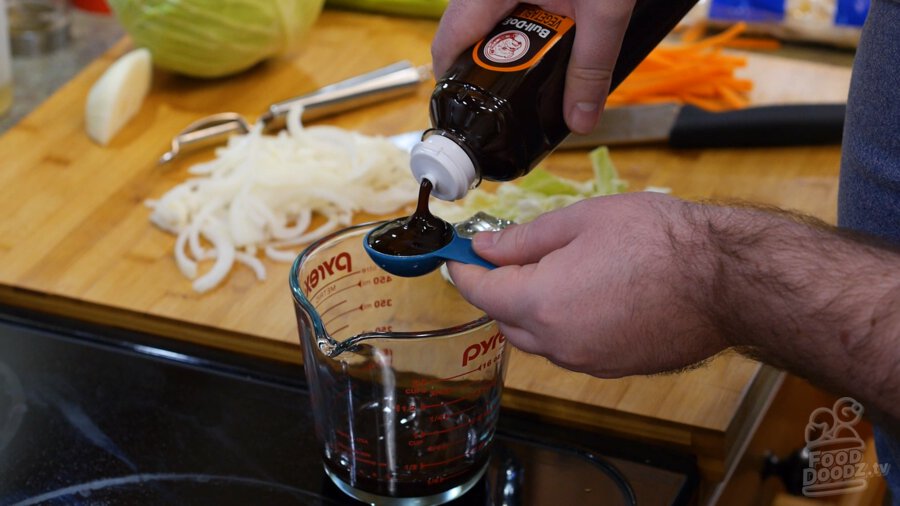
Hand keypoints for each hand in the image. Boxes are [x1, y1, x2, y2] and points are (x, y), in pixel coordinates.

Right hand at [431, 0, 636, 134]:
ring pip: (487, 18)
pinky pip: (507, 2)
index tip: (472, 113)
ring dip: (511, 47)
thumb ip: (592, 66)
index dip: (453, 84)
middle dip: (490, 69)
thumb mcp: (605, 8)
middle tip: (517, 96)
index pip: (446, 44)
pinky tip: (554, 34)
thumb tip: (580, 120)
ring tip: (540, 68)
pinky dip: (526, 23)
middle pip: (465, 34)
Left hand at [447, 192, 727, 377]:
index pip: (481, 293)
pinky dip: (566, 325)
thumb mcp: (581, 220)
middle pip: (505, 321)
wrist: (726, 279)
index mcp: (541, 303)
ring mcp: (588, 362)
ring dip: (534, 310)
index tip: (460, 256)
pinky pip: (572, 348)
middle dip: (501, 290)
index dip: (465, 271)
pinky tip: (594, 295)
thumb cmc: (658, 239)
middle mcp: (559, 343)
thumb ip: (524, 239)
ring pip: (540, 338)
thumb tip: (485, 248)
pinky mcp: (615, 369)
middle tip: (516, 256)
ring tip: (564, 271)